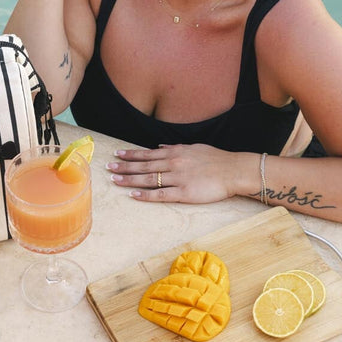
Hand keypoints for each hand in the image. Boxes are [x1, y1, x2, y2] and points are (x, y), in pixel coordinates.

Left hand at [107, 143, 237, 203]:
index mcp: (175, 152)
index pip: (147, 153)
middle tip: (108, 168)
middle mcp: (173, 163)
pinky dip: (145, 195)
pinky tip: (133, 195)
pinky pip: (160, 194)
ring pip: (148, 179)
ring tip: (114, 180)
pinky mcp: (184, 193)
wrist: (233, 170)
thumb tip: (161, 146)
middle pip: (143, 165)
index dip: (131, 154)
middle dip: (124, 166)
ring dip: (129, 179)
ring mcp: (177, 178)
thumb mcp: (194, 147)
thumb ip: (176, 147)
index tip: (117, 154)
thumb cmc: (216, 159)